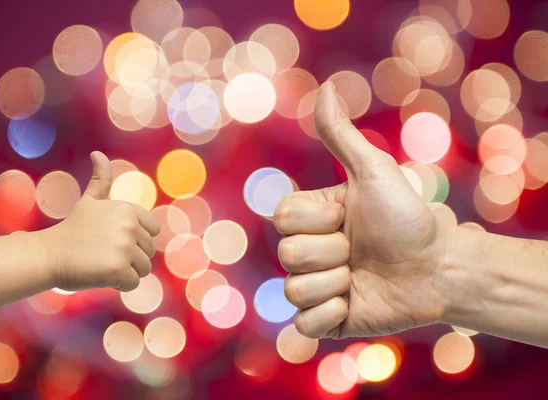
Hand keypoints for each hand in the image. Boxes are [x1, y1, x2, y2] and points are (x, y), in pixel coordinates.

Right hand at [46, 152, 160, 291]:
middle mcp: (130, 226)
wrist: (48, 255)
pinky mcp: (119, 269)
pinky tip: (101, 274)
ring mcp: (125, 248)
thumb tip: (97, 153)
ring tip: (102, 263)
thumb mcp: (89, 201)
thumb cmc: (71, 230)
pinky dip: (120, 284)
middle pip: (149, 251)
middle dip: (130, 256)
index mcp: (128, 209)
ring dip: (126, 271)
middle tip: (103, 253)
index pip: (154, 230)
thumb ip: (101, 180)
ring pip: (144, 268)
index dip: (136, 238)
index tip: (113, 238)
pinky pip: (134, 282)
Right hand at [274, 82, 450, 338]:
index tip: (348, 217)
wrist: (439, 266)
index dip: (317, 220)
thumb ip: (340, 135)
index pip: (281, 219)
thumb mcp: (372, 171)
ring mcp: (316, 287)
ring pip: (293, 290)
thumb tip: (326, 87)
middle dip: (332, 252)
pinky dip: (330, 315)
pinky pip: (303, 324)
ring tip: (361, 278)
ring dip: (336, 283)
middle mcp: (308, 251)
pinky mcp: (327, 320)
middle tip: (361, 251)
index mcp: (310, 218)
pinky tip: (355, 302)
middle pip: (288, 255)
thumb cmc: (407, 216)